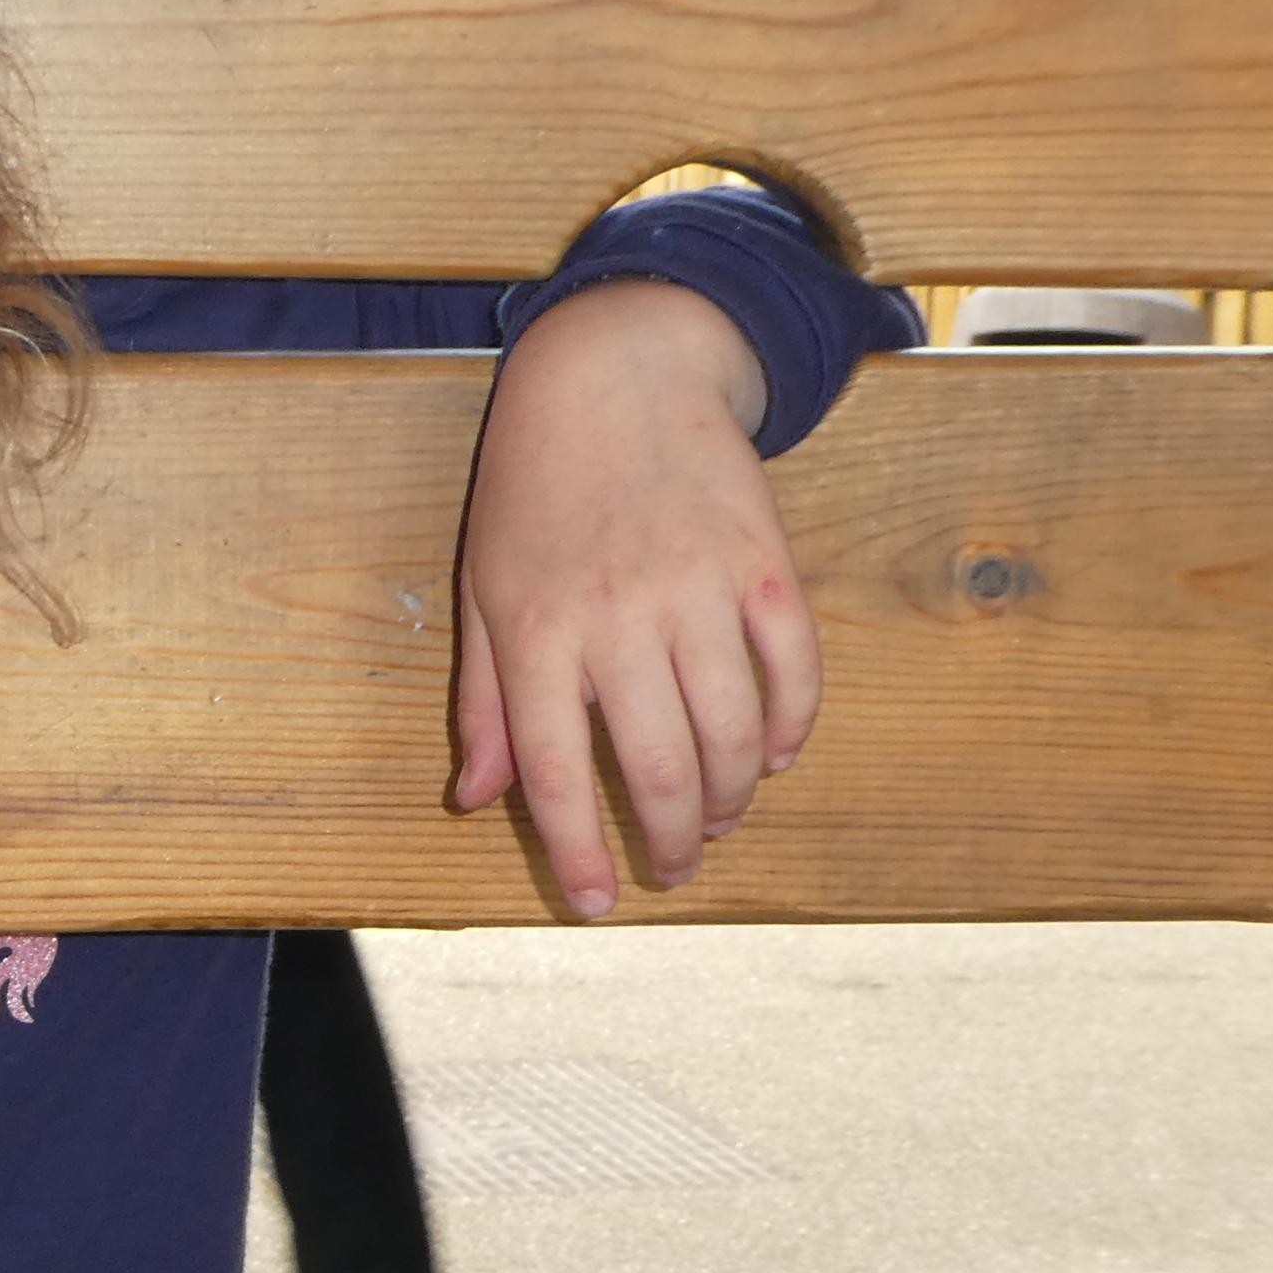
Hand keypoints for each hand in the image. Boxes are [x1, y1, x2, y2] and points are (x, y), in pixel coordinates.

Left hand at [447, 280, 820, 917]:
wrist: (614, 371)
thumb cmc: (533, 488)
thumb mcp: (482, 589)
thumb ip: (484, 699)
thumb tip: (478, 798)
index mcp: (536, 632)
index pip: (557, 774)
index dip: (580, 852)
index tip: (599, 901)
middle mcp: (617, 617)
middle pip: (658, 768)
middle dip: (669, 841)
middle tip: (673, 868)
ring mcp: (697, 587)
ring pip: (733, 732)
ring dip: (730, 796)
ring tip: (715, 818)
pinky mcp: (763, 561)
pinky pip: (794, 667)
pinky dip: (792, 725)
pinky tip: (774, 755)